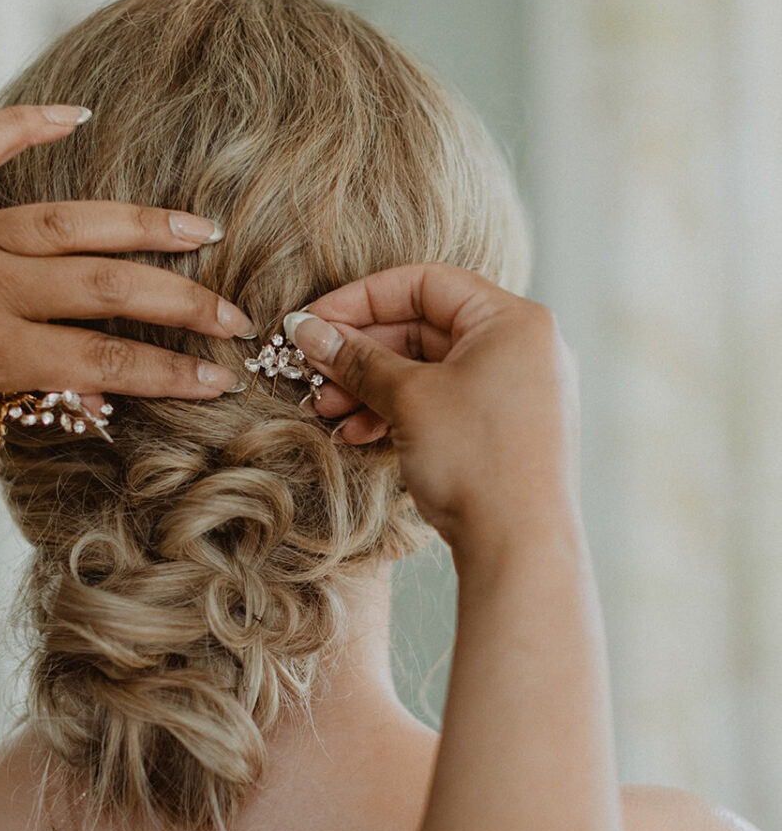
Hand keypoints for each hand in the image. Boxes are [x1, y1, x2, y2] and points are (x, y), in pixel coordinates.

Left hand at [0, 105, 252, 434]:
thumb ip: (31, 398)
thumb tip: (104, 396)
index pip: (105, 363)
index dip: (170, 374)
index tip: (220, 378)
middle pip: (107, 289)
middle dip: (182, 304)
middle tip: (235, 314)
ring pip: (70, 222)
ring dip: (143, 224)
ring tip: (200, 228)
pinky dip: (28, 124)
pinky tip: (79, 115)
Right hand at [288, 264, 579, 557]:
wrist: (520, 547)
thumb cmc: (476, 461)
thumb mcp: (408, 399)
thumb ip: (357, 359)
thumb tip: (308, 330)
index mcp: (513, 320)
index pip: (425, 284)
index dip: (362, 299)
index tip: (313, 322)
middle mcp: (523, 348)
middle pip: (424, 327)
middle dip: (361, 352)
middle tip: (312, 372)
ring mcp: (517, 391)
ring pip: (430, 370)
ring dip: (372, 387)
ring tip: (326, 409)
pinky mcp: (505, 430)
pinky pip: (445, 403)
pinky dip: (400, 412)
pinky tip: (359, 433)